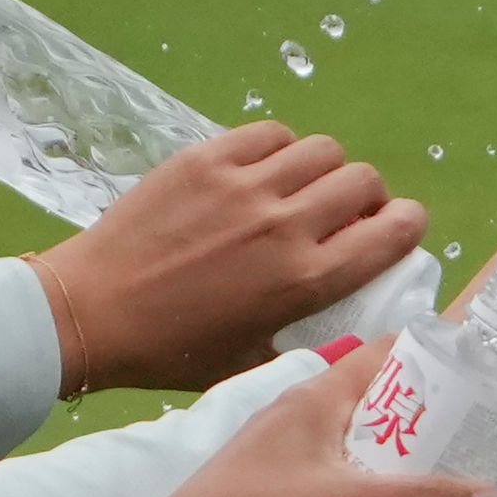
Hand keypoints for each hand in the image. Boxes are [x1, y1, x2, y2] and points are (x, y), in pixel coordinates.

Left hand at [34, 122, 427, 395]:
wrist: (89, 311)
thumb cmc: (172, 349)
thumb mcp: (253, 361)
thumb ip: (311, 341)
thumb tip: (356, 330)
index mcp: (305, 279)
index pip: (396, 228)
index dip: (407, 224)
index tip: (393, 230)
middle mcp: (285, 225)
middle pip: (365, 180)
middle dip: (367, 198)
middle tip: (343, 214)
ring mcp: (245, 185)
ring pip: (324, 150)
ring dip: (325, 170)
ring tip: (301, 189)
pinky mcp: (207, 158)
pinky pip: (272, 134)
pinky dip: (280, 150)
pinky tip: (263, 172)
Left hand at [130, 344, 496, 496]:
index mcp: (319, 396)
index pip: (394, 351)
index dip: (447, 359)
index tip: (495, 382)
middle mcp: (308, 418)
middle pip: (392, 409)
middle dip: (443, 434)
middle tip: (492, 454)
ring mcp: (294, 460)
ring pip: (373, 458)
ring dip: (414, 482)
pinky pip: (350, 495)